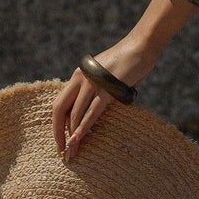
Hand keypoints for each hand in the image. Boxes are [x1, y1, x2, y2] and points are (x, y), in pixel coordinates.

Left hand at [51, 45, 140, 161]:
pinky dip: (83, 128)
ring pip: (74, 114)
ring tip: (72, 152)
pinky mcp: (107, 89)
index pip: (60, 104)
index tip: (60, 141)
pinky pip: (92, 113)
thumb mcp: (105, 75)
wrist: (141, 46)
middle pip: (60, 110)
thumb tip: (96, 111)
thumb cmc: (127, 63)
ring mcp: (92, 83)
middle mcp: (80, 78)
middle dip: (58, 133)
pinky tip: (79, 140)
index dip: (57, 124)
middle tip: (62, 152)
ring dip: (72, 136)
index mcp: (78, 75)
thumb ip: (97, 90)